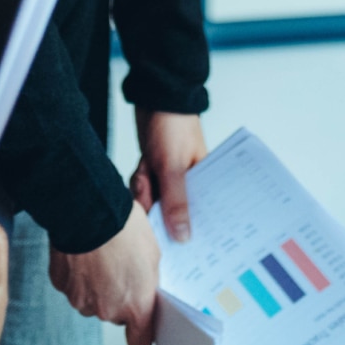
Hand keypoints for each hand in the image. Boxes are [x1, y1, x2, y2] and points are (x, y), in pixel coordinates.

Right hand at [49, 203, 160, 344]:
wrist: (90, 210)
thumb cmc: (126, 228)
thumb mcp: (153, 254)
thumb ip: (148, 281)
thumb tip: (144, 288)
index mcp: (136, 306)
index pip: (139, 343)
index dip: (140, 333)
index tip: (141, 323)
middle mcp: (108, 310)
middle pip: (114, 314)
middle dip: (117, 297)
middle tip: (120, 267)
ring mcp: (82, 300)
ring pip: (92, 301)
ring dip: (96, 286)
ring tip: (101, 255)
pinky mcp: (62, 286)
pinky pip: (73, 287)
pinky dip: (77, 275)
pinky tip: (83, 253)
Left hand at [131, 110, 207, 241]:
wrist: (154, 98)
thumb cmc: (173, 126)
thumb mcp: (173, 167)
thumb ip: (177, 203)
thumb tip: (184, 238)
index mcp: (205, 184)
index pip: (201, 217)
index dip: (188, 231)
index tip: (177, 246)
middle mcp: (190, 185)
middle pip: (172, 215)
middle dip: (157, 206)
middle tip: (153, 187)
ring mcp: (171, 181)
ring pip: (154, 204)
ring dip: (145, 190)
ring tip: (147, 170)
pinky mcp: (156, 175)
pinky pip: (144, 192)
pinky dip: (139, 182)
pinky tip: (143, 167)